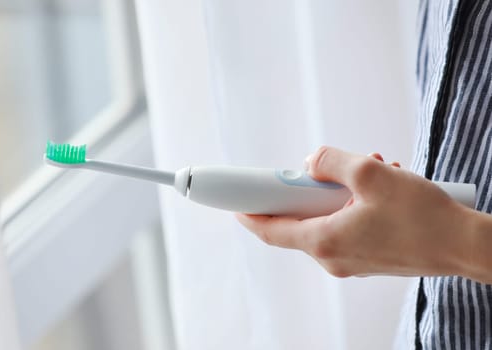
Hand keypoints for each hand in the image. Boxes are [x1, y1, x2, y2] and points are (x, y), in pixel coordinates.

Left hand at [236, 146, 471, 277]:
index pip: (271, 230)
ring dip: (337, 193)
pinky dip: (351, 205)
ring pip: (326, 220)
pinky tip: (379, 186)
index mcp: (325, 241)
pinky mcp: (367, 257)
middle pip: (299, 221)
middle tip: (320, 169)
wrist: (465, 247)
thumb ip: (332, 162)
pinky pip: (345, 227)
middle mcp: (333, 258)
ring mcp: (351, 261)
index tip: (237, 202)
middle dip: (306, 190)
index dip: (250, 214)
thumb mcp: (373, 174)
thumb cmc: (423, 216)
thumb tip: (312, 162)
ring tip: (370, 169)